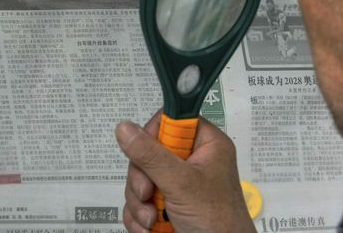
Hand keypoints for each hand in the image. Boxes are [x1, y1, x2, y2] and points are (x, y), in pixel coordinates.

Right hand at [116, 112, 254, 232]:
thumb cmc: (217, 221)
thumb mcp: (182, 183)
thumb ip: (151, 156)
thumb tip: (124, 128)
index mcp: (206, 144)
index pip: (171, 120)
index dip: (152, 134)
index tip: (144, 153)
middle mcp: (192, 160)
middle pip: (149, 152)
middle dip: (142, 179)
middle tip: (148, 194)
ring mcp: (178, 183)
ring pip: (141, 179)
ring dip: (139, 203)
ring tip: (151, 220)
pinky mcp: (167, 204)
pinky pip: (140, 201)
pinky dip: (139, 216)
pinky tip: (148, 229)